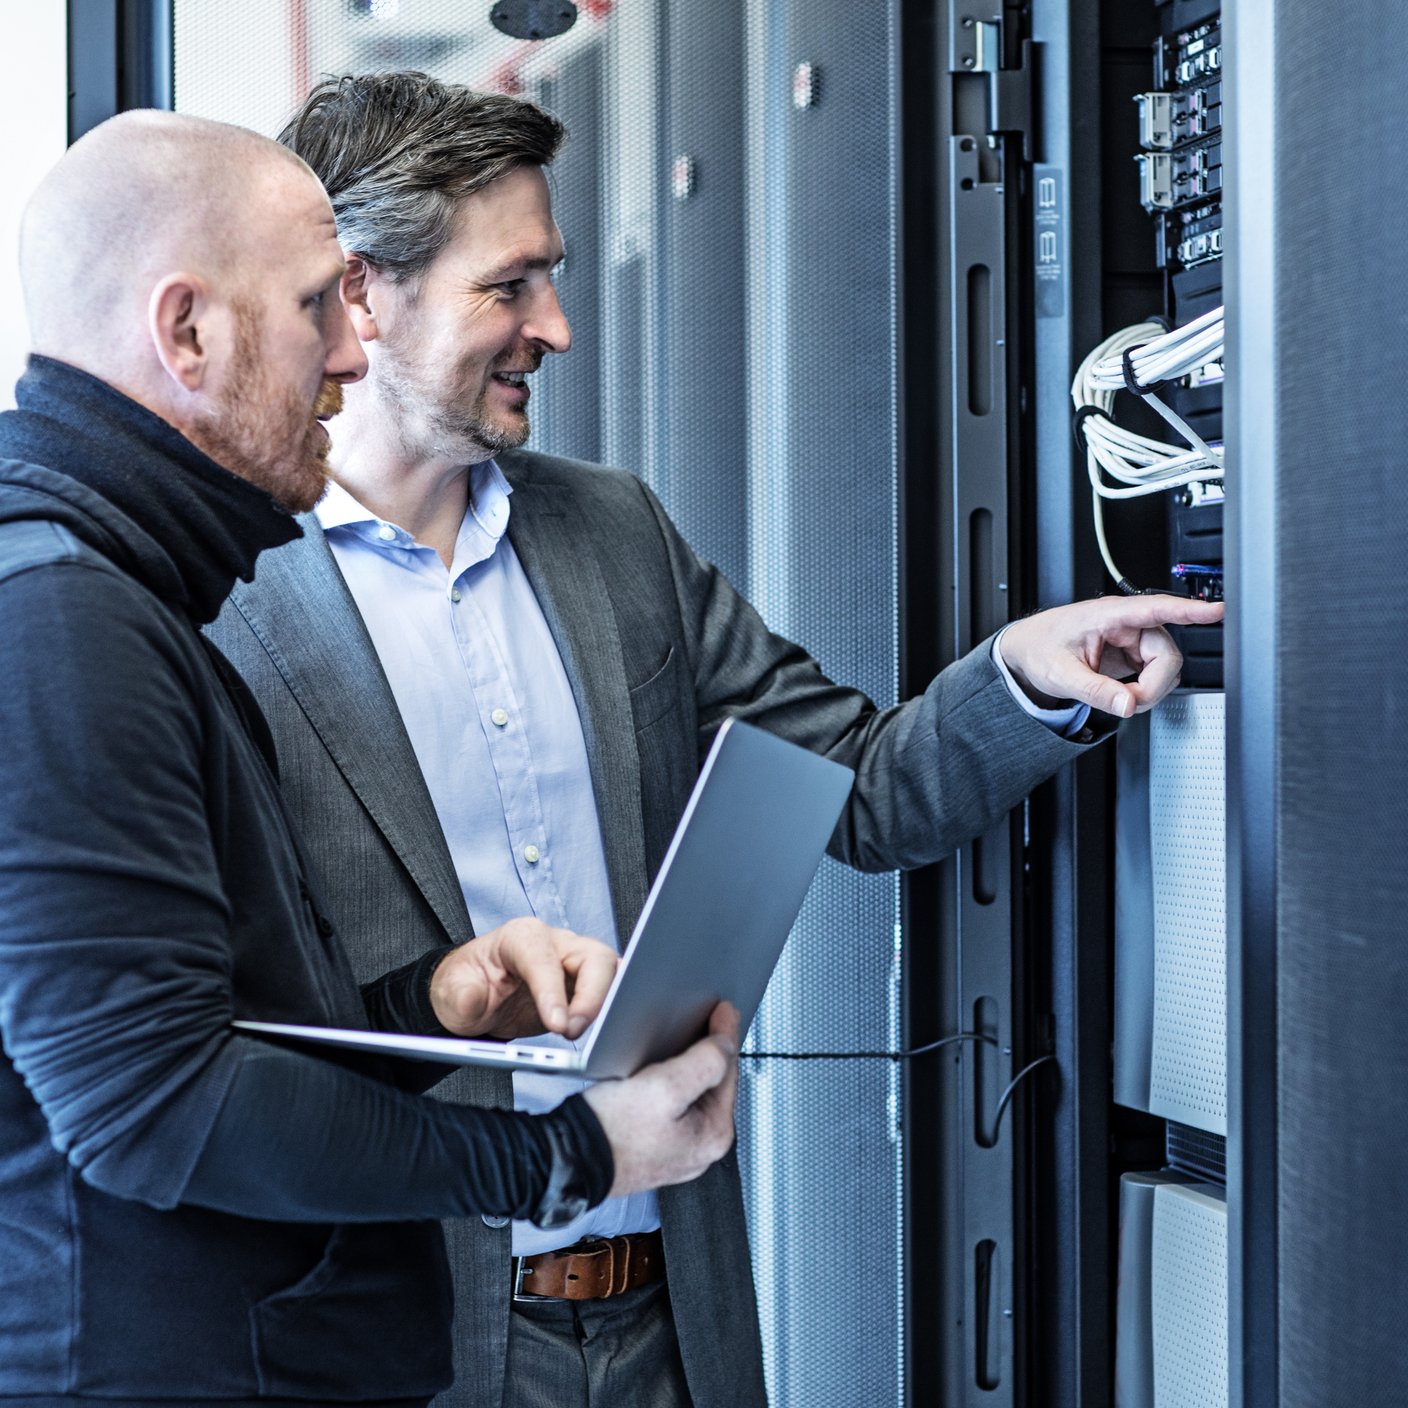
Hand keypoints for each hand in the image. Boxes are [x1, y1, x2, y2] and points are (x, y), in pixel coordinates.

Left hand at [429, 917, 617, 1040]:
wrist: (474, 994)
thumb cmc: (466, 985)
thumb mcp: (450, 994)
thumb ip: (460, 995)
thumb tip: (473, 998)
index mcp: (521, 936)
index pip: (544, 958)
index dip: (553, 990)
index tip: (557, 1025)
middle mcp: (555, 944)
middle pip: (594, 958)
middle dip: (592, 996)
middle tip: (573, 1032)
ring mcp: (575, 963)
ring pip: (611, 973)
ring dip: (609, 1004)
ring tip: (594, 1037)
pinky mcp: (586, 985)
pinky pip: (613, 991)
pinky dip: (615, 1010)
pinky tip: (607, 1034)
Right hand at [584, 1003, 739, 1197]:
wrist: (570, 1160)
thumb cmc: (612, 1133)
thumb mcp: (667, 1088)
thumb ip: (705, 1062)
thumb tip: (725, 1044)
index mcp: (714, 1134)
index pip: (729, 1071)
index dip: (726, 1034)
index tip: (723, 1009)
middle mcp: (700, 1147)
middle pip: (712, 1083)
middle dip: (707, 1051)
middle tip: (703, 1020)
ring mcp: (677, 1148)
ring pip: (690, 1093)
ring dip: (685, 1066)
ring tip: (678, 1041)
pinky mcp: (653, 1145)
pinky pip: (669, 1106)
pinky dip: (666, 1084)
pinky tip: (652, 1072)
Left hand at [998, 595, 1224, 718]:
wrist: (1028, 650)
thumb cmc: (1039, 648)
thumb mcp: (1060, 673)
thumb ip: (1095, 690)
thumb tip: (1127, 705)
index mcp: (1110, 615)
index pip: (1158, 609)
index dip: (1190, 611)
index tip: (1217, 611)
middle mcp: (1128, 624)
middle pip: (1168, 656)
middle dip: (1152, 686)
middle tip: (1126, 701)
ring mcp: (1134, 640)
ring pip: (1166, 669)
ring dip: (1149, 690)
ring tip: (1118, 696)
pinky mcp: (1134, 656)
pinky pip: (1156, 677)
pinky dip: (1144, 692)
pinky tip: (1122, 692)